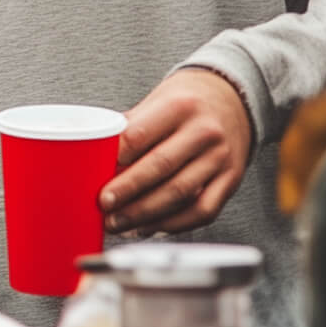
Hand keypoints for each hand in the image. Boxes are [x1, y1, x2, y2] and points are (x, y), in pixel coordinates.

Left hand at [101, 69, 251, 234]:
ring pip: (180, 194)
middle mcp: (204, 131)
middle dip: (126, 192)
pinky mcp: (230, 179)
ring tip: (119, 222)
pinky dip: (173, 224)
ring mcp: (221, 157)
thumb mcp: (157, 100)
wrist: (232, 99)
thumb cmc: (185, 102)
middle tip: (102, 206)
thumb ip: (128, 127)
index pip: (139, 137)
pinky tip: (150, 226)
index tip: (93, 179)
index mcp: (179, 106)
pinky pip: (202, 211)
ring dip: (144, 214)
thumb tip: (93, 157)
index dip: (114, 161)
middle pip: (159, 167)